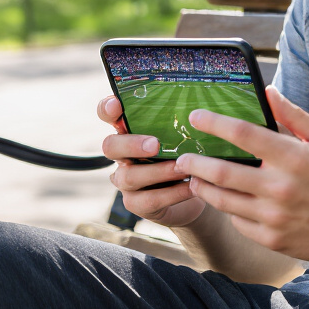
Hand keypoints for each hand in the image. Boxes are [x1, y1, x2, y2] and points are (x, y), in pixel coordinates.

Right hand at [98, 95, 205, 227]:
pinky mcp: (136, 203)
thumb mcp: (182, 135)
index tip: (117, 105)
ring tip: (182, 168)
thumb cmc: (185, 154)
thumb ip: (179, 123)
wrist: (193, 191)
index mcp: (129, 131)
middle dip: (131, 145)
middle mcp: (122, 155)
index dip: (107, 109)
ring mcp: (125, 180)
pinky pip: (149, 200)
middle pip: (110, 146)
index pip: (107, 114)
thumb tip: (201, 107)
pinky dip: (172, 193)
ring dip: (158, 172)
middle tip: (155, 145)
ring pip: (129, 176)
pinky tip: (190, 187)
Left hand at [174, 86, 308, 261]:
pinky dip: (228, 209)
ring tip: (194, 178)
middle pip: (222, 172)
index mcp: (293, 158)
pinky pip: (238, 222)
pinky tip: (225, 200)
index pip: (244, 135)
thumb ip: (294, 115)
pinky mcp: (273, 239)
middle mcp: (281, 188)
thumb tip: (268, 91)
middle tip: (181, 156)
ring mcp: (275, 217)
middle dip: (194, 162)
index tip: (196, 117)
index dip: (215, 123)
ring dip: (203, 187)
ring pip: (223, 201)